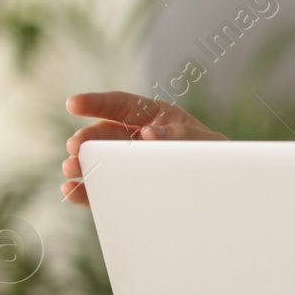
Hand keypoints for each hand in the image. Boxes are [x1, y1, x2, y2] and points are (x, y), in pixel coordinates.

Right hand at [60, 91, 225, 205]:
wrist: (224, 184)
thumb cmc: (213, 155)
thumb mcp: (202, 141)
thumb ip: (180, 136)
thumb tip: (150, 134)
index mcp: (154, 116)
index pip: (121, 105)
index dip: (96, 103)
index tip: (72, 104)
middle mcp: (137, 136)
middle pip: (105, 134)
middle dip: (87, 139)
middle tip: (74, 148)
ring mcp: (131, 161)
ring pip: (100, 159)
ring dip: (83, 163)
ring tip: (70, 169)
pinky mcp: (129, 184)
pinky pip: (104, 185)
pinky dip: (88, 189)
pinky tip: (72, 191)